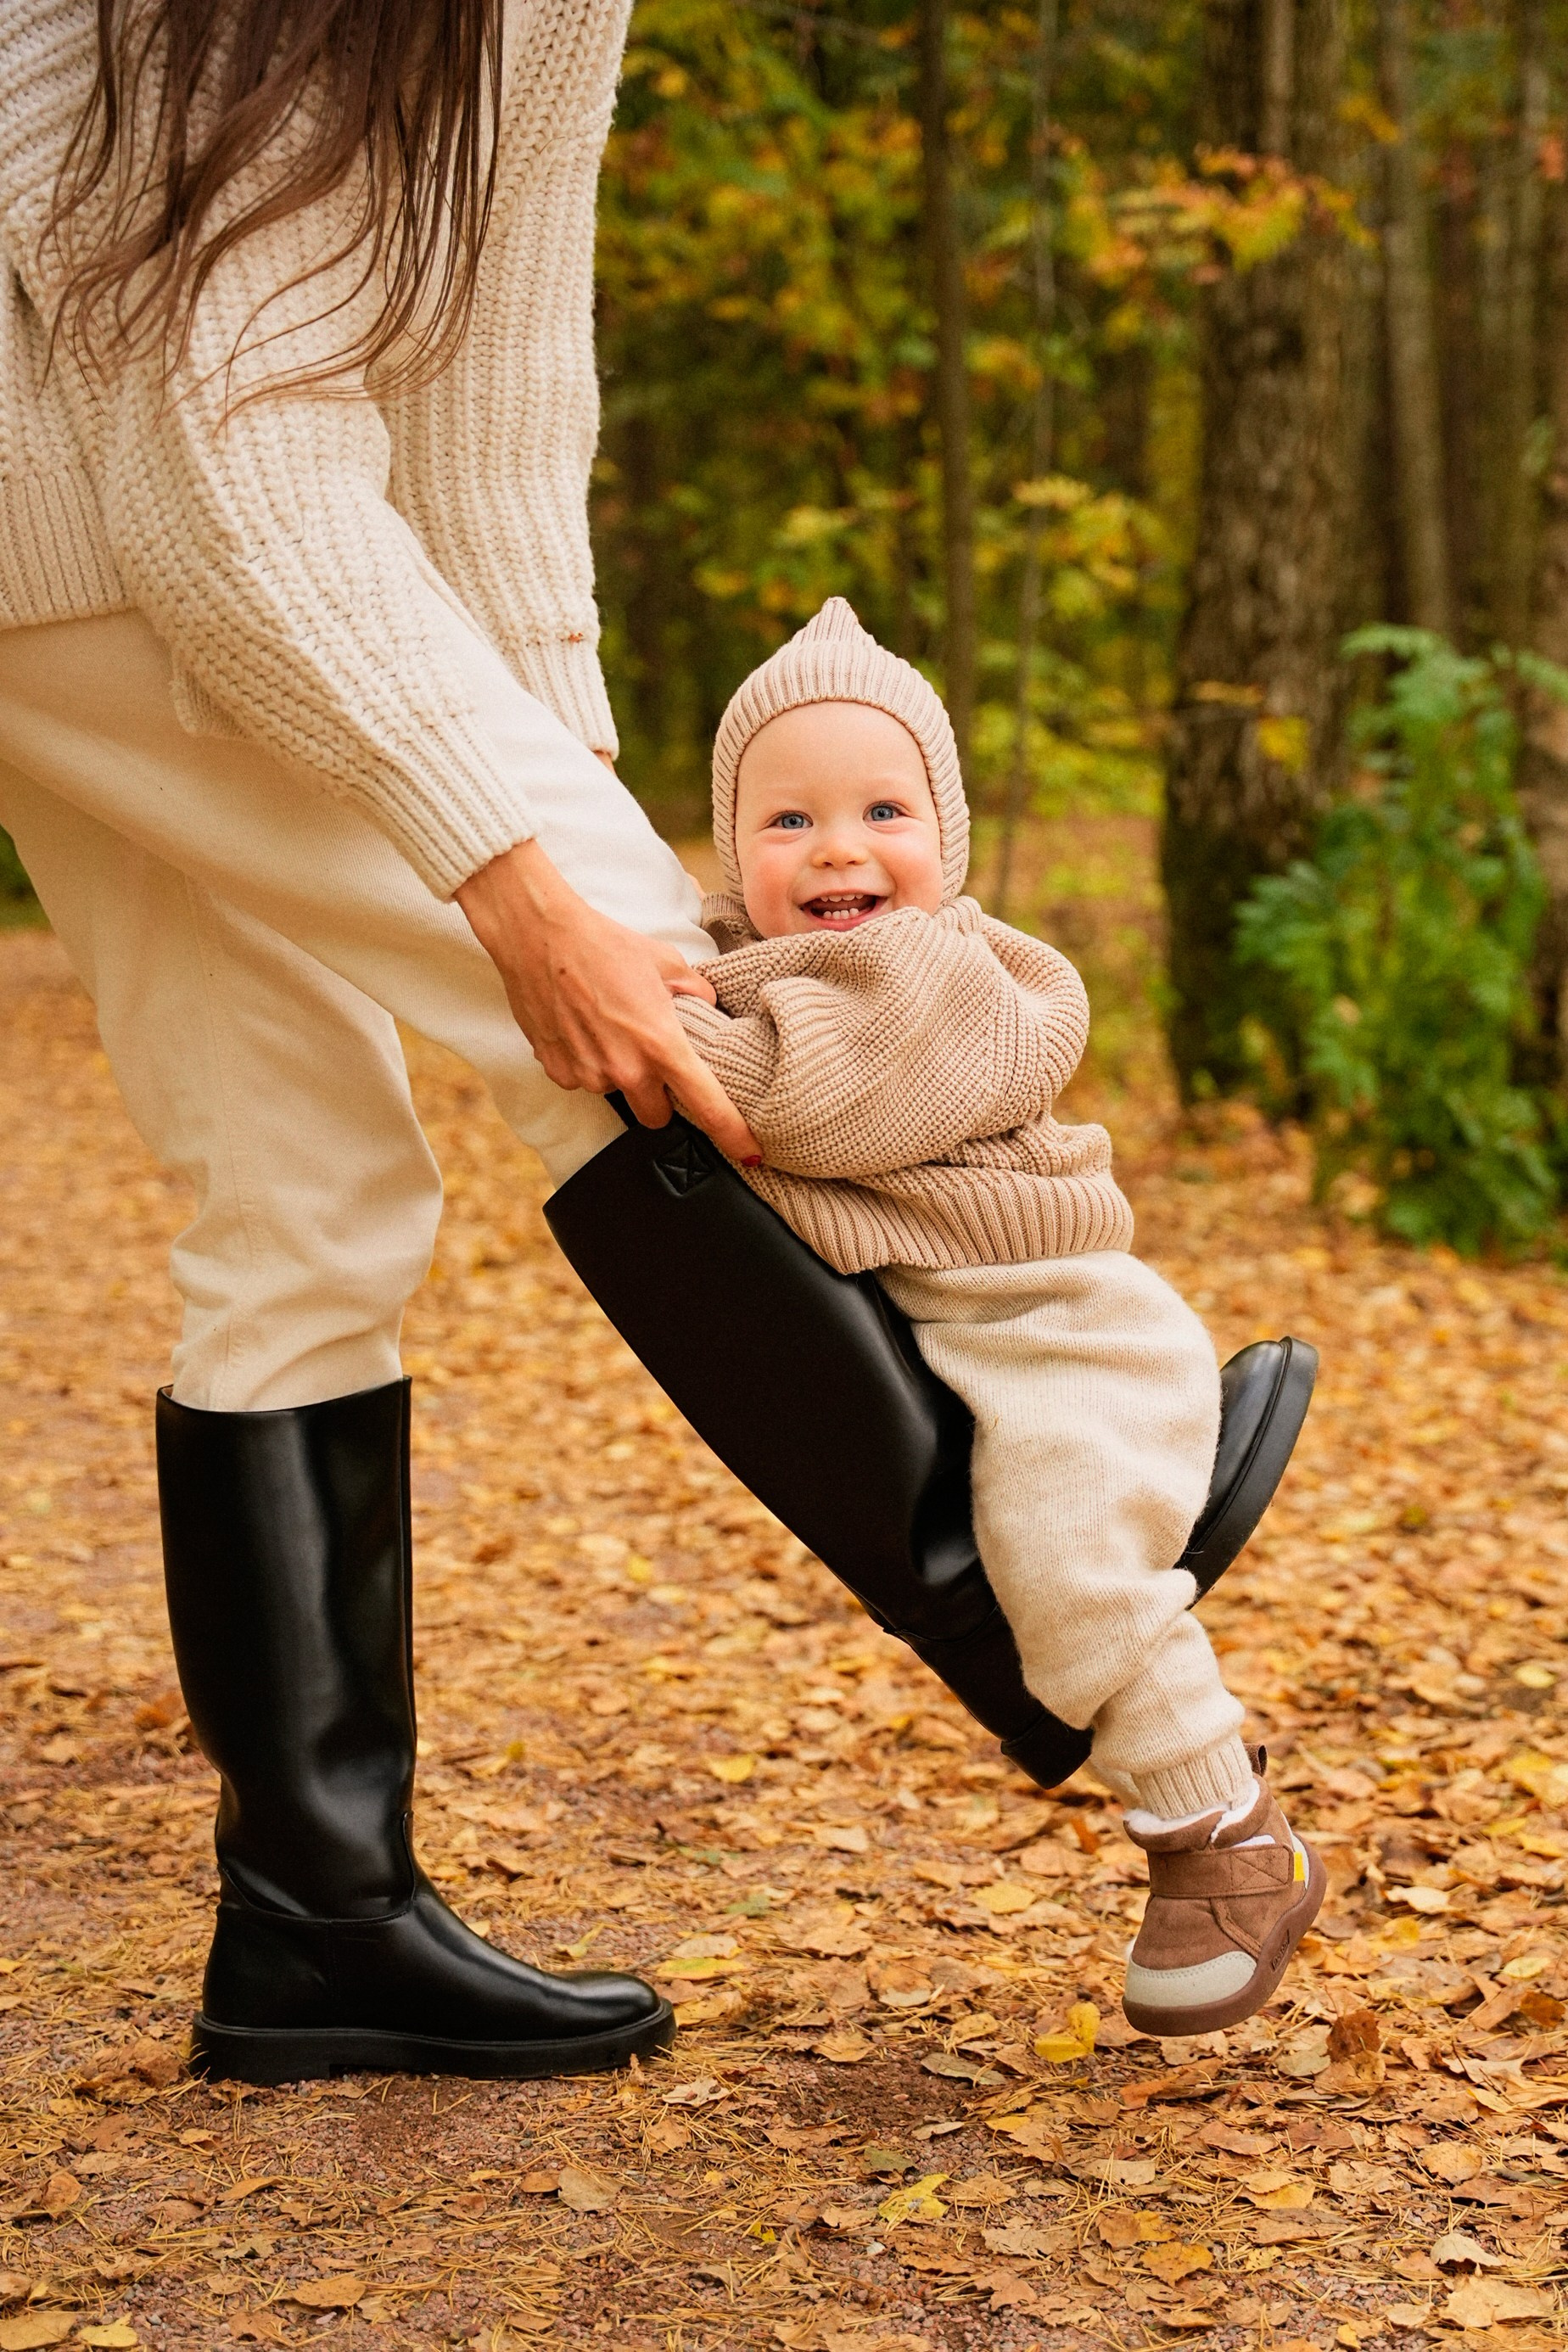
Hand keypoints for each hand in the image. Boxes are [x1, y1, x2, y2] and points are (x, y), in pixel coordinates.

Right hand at [455, 838, 758, 1161]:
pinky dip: (587, 1063)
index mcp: (662, 1044)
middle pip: (656, 1117)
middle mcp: (626, 1070)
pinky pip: (583, 1081)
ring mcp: (589, 1075)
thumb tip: (708, 1008)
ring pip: (617, 1095)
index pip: (707, 1105)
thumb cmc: (605, 945)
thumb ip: (696, 993)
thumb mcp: (667, 962)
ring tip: (610, 1028)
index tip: (750, 1153)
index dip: (733, 1134)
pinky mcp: (558, 1072)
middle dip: (659, 1098)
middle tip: (652, 1061)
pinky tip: (583, 1029)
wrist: (539, 936)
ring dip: (619, 1074)